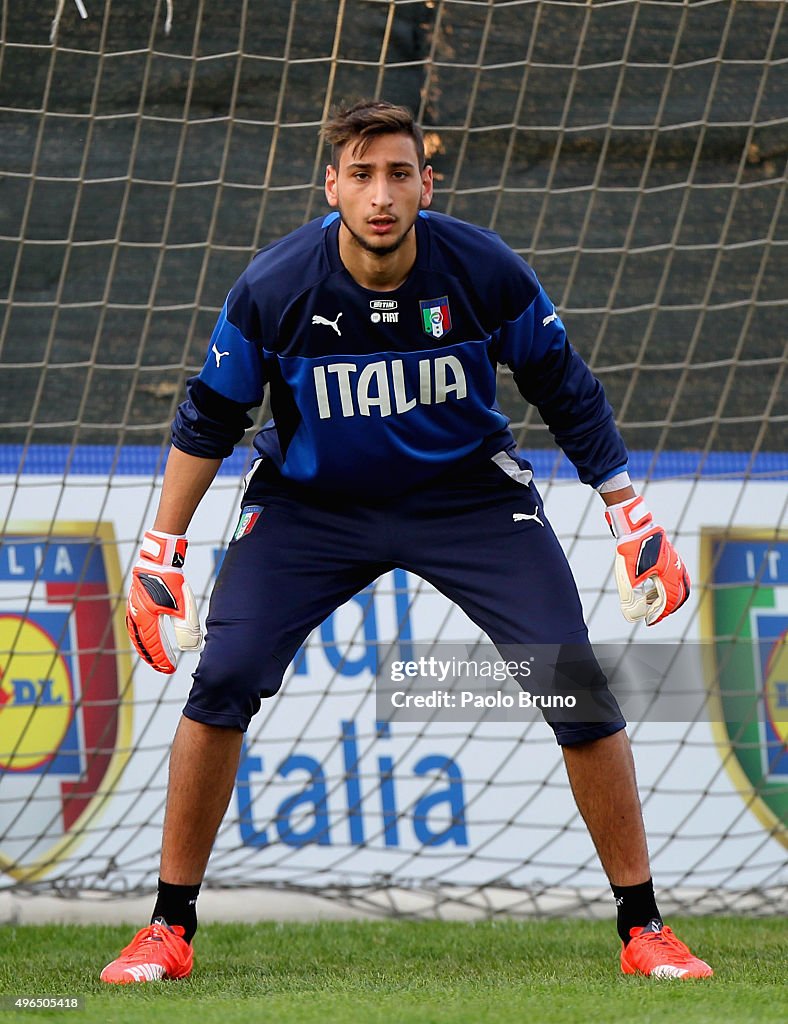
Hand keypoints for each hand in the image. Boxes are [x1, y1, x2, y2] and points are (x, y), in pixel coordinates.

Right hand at [126, 531, 202, 672]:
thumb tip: (190, 647)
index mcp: (148, 619)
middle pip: (143, 645)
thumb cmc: (171, 582)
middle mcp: (137, 617)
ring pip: (136, 636)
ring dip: (144, 650)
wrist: (157, 560)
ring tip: (151, 659)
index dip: (163, 660)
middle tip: (162, 668)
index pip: (155, 646)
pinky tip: (142, 639)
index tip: (170, 669)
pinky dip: (138, 637)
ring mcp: (133, 610)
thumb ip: (186, 627)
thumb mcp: (182, 606)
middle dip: (152, 658)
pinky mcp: (134, 603)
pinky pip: (133, 626)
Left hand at [604, 496, 690, 625]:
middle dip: (668, 609)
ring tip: (654, 606)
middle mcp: (675, 568)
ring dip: (669, 598)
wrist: (635, 525)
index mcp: (667, 573)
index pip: (668, 600)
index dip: (659, 613)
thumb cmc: (631, 546)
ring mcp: (675, 562)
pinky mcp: (670, 557)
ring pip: (679, 586)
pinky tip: (653, 590)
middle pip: (679, 595)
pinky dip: (667, 587)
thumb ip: (630, 593)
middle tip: (656, 616)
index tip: (650, 621)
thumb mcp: (627, 572)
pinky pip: (675, 577)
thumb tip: (631, 613)